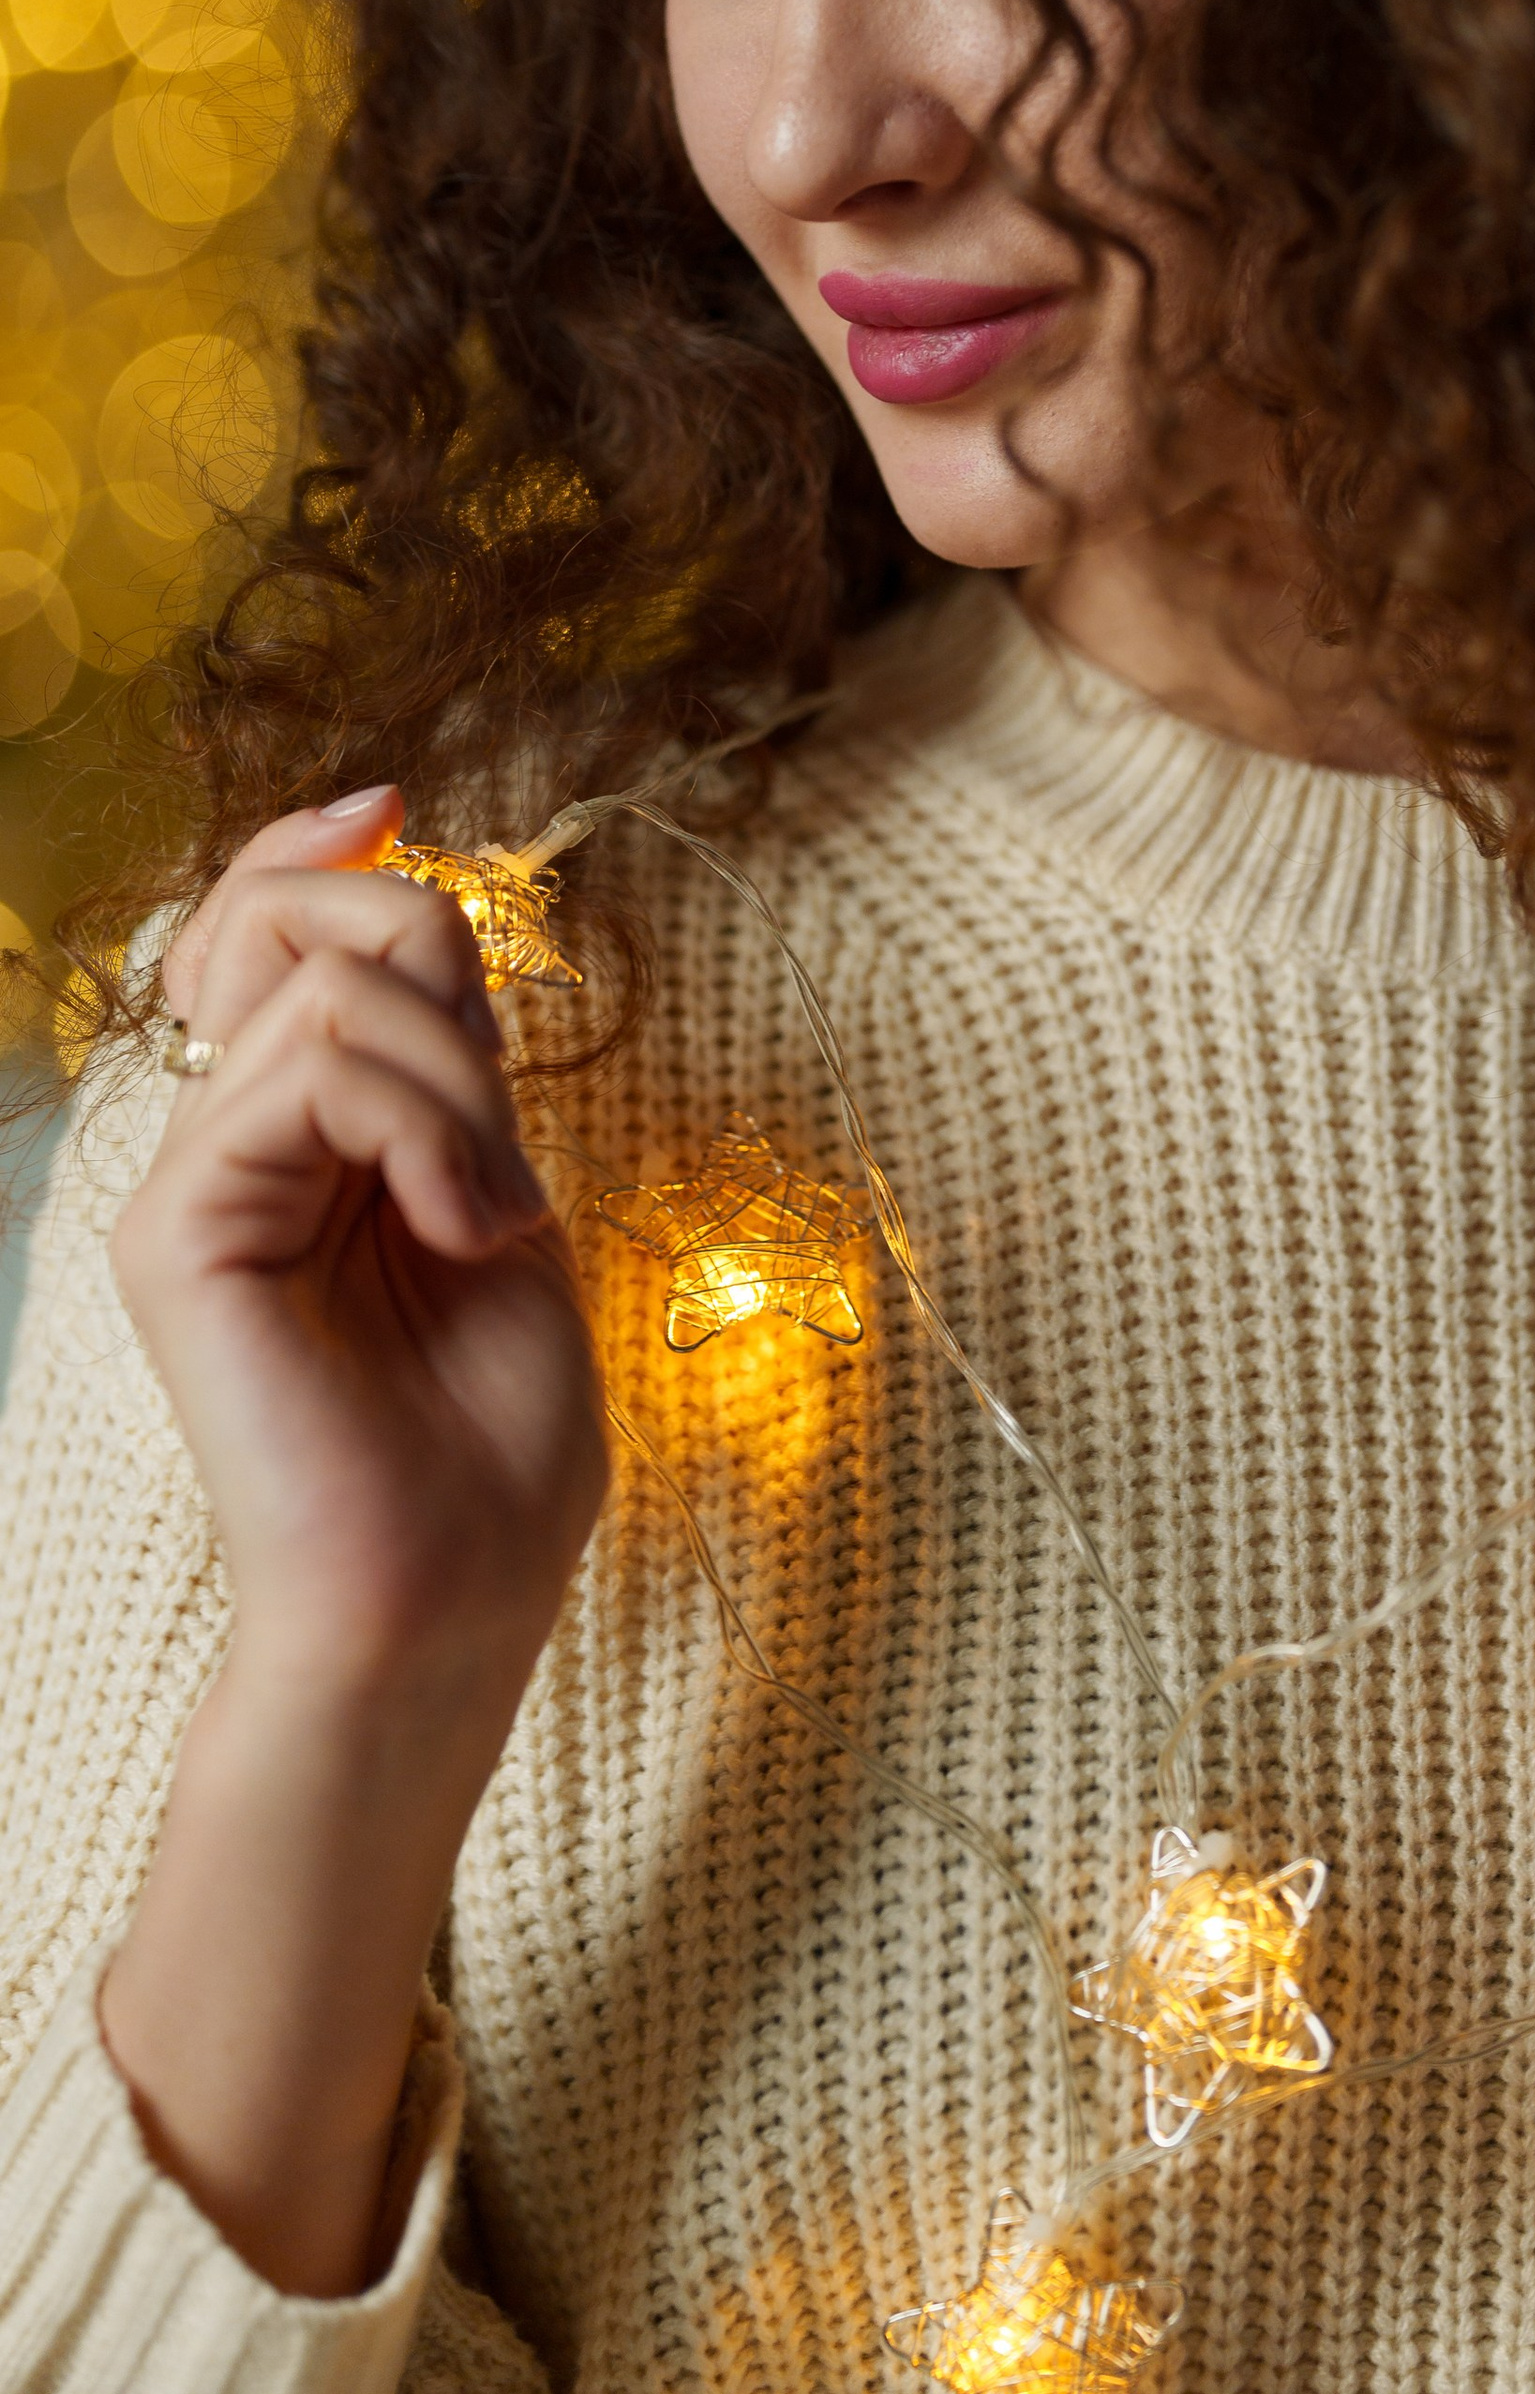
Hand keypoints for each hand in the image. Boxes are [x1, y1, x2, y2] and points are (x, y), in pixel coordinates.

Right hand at [118, 783, 603, 1706]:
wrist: (452, 1592)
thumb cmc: (492, 1437)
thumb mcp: (497, 1193)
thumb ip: (444, 1063)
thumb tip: (413, 898)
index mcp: (303, 1132)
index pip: (271, 923)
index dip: (323, 844)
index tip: (393, 800)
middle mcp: (230, 1140)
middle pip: (310, 918)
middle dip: (437, 967)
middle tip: (494, 1128)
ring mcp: (195, 1182)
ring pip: (332, 992)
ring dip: (461, 1088)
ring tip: (490, 1219)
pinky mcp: (178, 1227)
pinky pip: (311, 1071)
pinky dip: (428, 1126)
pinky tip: (462, 1231)